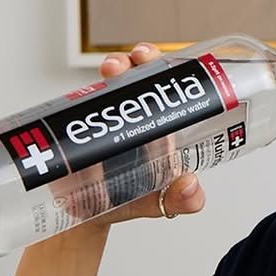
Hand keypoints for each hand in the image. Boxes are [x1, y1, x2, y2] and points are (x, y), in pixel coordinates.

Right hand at [70, 42, 207, 226]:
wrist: (85, 216)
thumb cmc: (127, 203)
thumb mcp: (160, 203)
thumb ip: (181, 200)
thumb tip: (190, 185)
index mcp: (163, 129)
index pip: (172, 92)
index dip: (174, 72)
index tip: (173, 65)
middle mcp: (137, 116)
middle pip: (144, 76)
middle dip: (142, 59)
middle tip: (139, 59)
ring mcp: (110, 115)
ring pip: (115, 81)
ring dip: (116, 66)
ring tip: (113, 69)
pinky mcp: (84, 121)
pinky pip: (86, 98)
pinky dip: (87, 88)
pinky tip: (89, 86)